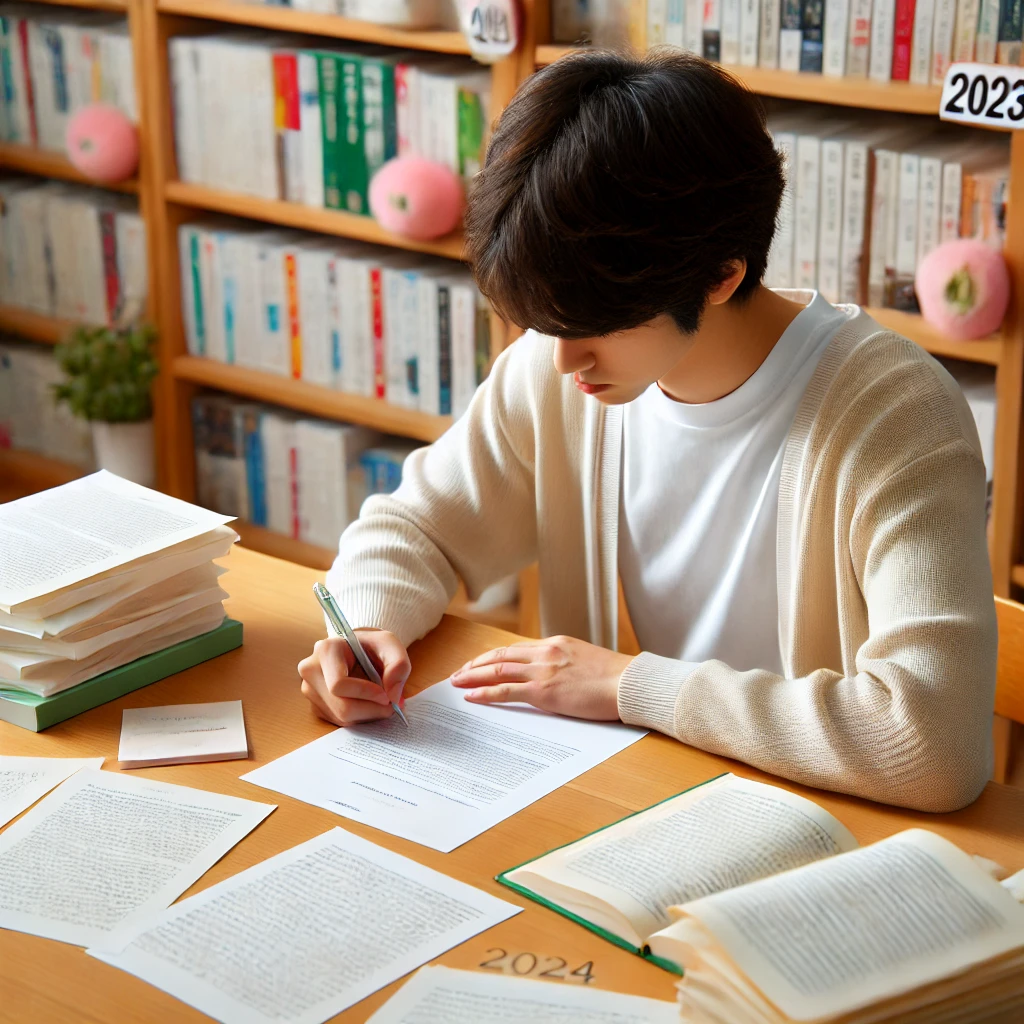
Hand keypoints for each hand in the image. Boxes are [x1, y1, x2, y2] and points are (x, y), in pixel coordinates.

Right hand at [298, 629, 410, 726]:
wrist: (359, 650)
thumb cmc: (373, 646)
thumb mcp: (391, 645)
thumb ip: (399, 664)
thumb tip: (392, 696)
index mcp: (326, 650)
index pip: (339, 685)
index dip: (366, 694)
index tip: (387, 695)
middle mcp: (311, 670)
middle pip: (341, 706)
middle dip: (372, 709)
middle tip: (391, 704)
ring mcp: (310, 690)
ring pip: (341, 717)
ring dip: (368, 714)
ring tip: (380, 700)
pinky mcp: (316, 705)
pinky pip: (339, 722)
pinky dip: (360, 717)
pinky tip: (367, 703)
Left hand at [449, 635, 633, 719]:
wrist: (628, 683)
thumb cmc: (615, 677)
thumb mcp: (585, 660)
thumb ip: (565, 664)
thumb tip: (554, 675)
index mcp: (556, 644)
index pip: (516, 649)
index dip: (494, 656)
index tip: (480, 663)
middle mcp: (545, 652)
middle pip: (501, 655)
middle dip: (477, 664)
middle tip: (459, 672)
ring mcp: (543, 670)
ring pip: (498, 670)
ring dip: (473, 676)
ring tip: (456, 681)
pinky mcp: (543, 691)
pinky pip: (505, 690)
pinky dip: (485, 692)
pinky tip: (471, 695)